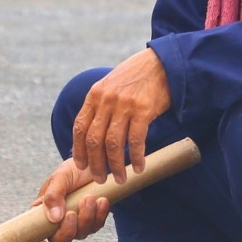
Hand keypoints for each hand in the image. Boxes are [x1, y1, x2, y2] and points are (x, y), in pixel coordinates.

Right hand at [23, 158, 111, 241]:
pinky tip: (102, 200)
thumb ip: (53, 195)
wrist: (93, 165)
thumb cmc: (72, 170)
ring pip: (80, 234)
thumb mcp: (60, 177)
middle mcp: (57, 222)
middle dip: (68, 230)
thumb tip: (54, 218)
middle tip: (73, 212)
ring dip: (87, 218)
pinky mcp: (91, 221)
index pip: (31, 237)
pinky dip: (100, 215)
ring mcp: (75, 224)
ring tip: (90, 198)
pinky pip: (96, 226)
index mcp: (41, 212)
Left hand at [72, 48, 171, 182]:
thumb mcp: (111, 86)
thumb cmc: (136, 77)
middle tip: (101, 178)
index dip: (79, 150)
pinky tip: (139, 167)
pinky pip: (136, 140)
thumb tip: (92, 135)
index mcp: (95, 95)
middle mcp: (106, 100)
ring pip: (114, 144)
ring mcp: (124, 105)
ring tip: (120, 178)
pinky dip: (137, 157)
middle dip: (96, 164)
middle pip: (95, 139)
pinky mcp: (143, 110)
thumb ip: (100, 106)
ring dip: (116, 165)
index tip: (82, 166)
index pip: (80, 127)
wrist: (161, 63)